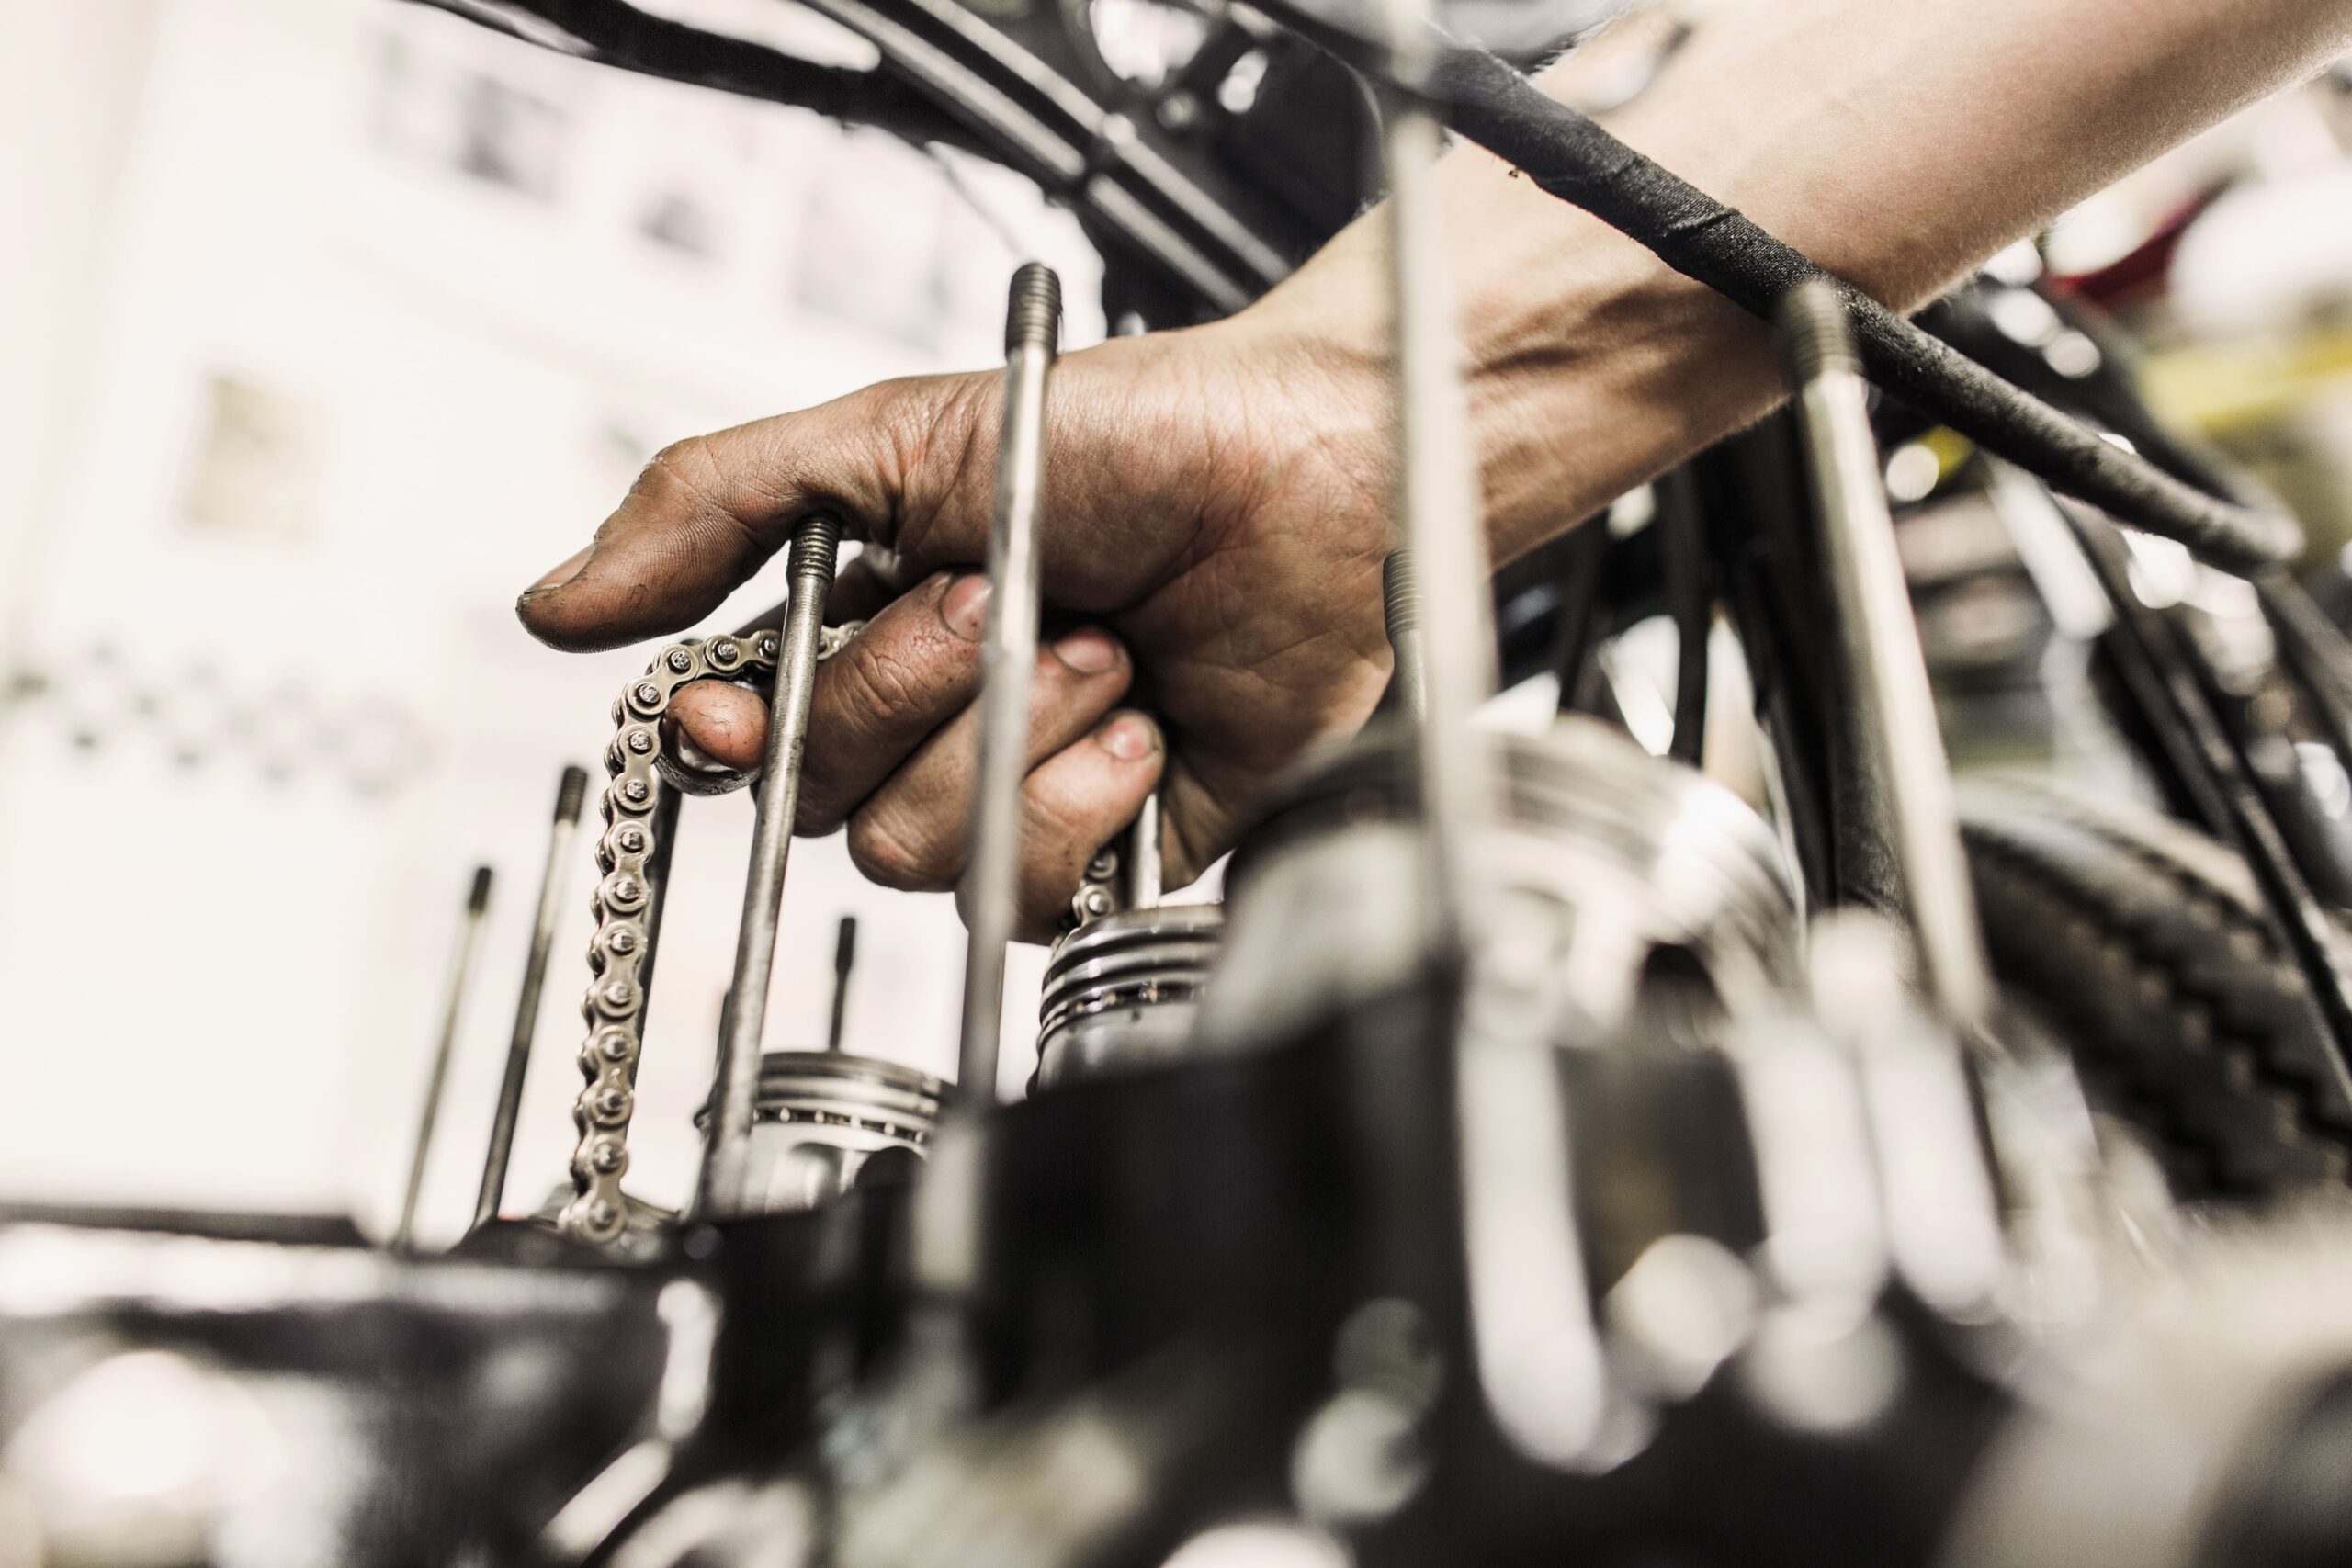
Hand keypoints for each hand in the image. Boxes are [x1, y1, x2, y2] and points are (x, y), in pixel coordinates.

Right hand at [515, 317, 1399, 939]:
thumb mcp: (904, 433)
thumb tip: (560, 603)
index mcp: (861, 623)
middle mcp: (928, 719)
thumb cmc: (1138, 435)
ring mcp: (1014, 789)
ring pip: (916, 854)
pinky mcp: (1104, 854)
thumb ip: (723, 502)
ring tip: (1103, 649)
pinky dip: (1078, 804)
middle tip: (1009, 595)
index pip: (733, 729)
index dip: (727, 729)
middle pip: (821, 794)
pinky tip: (1141, 729)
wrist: (1317, 477)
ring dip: (1010, 737)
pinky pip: (1025, 895)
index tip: (738, 700)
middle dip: (913, 690)